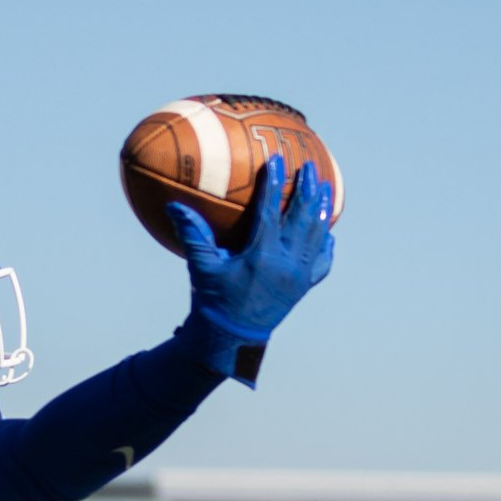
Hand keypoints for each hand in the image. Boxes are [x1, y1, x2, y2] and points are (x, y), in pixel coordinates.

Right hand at [170, 157, 335, 345]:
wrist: (230, 341)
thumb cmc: (212, 302)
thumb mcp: (200, 268)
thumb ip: (192, 234)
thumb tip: (173, 206)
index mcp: (260, 256)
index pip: (271, 212)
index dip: (274, 183)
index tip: (278, 160)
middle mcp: (285, 265)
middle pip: (303, 219)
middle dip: (308, 189)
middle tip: (311, 166)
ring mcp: (298, 278)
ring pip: (317, 237)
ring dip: (322, 210)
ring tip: (326, 188)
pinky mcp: (303, 289)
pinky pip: (322, 265)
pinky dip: (326, 247)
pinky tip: (328, 233)